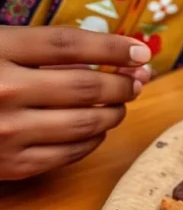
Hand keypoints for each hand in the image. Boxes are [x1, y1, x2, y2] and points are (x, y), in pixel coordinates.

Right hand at [0, 26, 151, 180]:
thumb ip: (35, 48)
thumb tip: (104, 55)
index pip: (69, 45)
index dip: (113, 47)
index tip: (142, 50)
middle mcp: (3, 91)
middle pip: (86, 87)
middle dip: (123, 84)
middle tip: (138, 80)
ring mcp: (8, 132)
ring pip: (87, 123)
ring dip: (115, 113)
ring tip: (121, 103)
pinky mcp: (13, 164)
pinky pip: (72, 152)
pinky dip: (94, 138)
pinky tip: (98, 128)